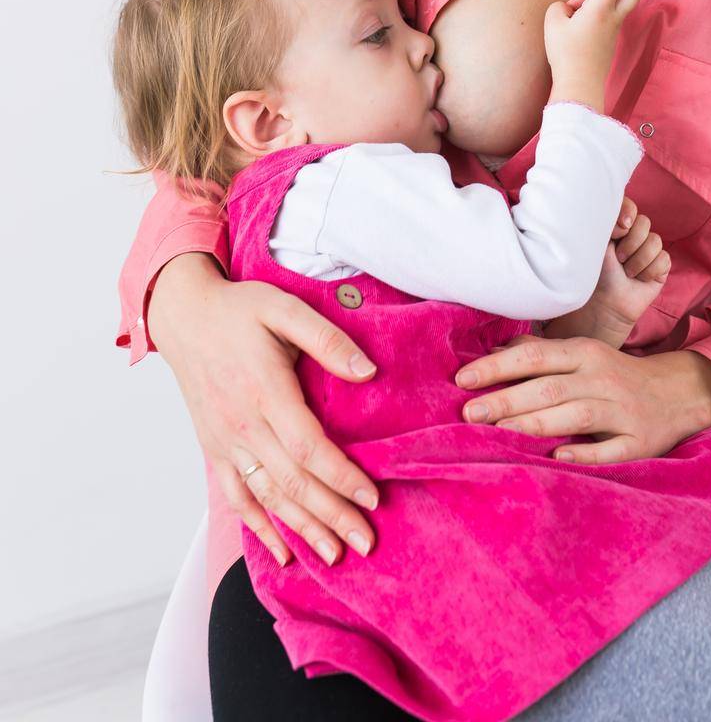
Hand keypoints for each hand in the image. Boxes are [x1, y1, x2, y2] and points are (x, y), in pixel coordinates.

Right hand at [148, 253, 380, 565]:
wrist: (184, 316)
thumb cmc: (240, 310)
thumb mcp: (285, 308)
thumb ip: (327, 339)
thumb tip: (368, 372)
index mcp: (266, 390)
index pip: (310, 448)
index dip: (343, 477)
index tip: (374, 498)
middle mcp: (243, 425)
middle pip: (293, 482)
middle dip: (332, 516)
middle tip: (367, 543)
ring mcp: (225, 442)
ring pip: (267, 498)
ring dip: (302, 530)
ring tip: (334, 556)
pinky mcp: (214, 450)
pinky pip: (237, 497)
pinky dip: (259, 528)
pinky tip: (283, 552)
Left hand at [453, 334, 710, 463]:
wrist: (677, 392)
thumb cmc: (614, 373)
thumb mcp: (582, 354)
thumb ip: (540, 354)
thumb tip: (492, 354)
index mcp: (585, 353)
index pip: (535, 355)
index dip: (498, 367)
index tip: (462, 379)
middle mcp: (602, 378)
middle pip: (549, 387)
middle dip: (506, 399)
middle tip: (468, 413)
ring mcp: (622, 410)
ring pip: (576, 415)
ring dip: (535, 424)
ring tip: (498, 433)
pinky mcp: (639, 441)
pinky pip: (609, 450)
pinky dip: (584, 453)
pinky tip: (557, 457)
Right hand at [543, 0, 643, 99]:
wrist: (579, 85)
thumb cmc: (566, 54)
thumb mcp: (553, 22)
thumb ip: (562, 5)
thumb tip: (572, 8)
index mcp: (602, 9)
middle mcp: (614, 17)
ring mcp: (615, 28)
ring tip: (573, 5)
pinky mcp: (610, 37)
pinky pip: (609, 12)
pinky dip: (597, 5)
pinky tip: (578, 14)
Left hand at [544, 197, 670, 348]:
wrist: (607, 302)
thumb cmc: (598, 274)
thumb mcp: (597, 244)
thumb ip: (609, 225)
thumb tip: (626, 221)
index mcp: (618, 226)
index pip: (630, 207)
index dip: (628, 214)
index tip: (620, 228)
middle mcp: (635, 234)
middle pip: (644, 222)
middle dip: (631, 243)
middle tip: (619, 259)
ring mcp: (650, 249)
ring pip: (655, 241)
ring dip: (638, 261)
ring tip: (627, 272)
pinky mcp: (661, 265)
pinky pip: (664, 258)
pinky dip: (649, 271)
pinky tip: (640, 279)